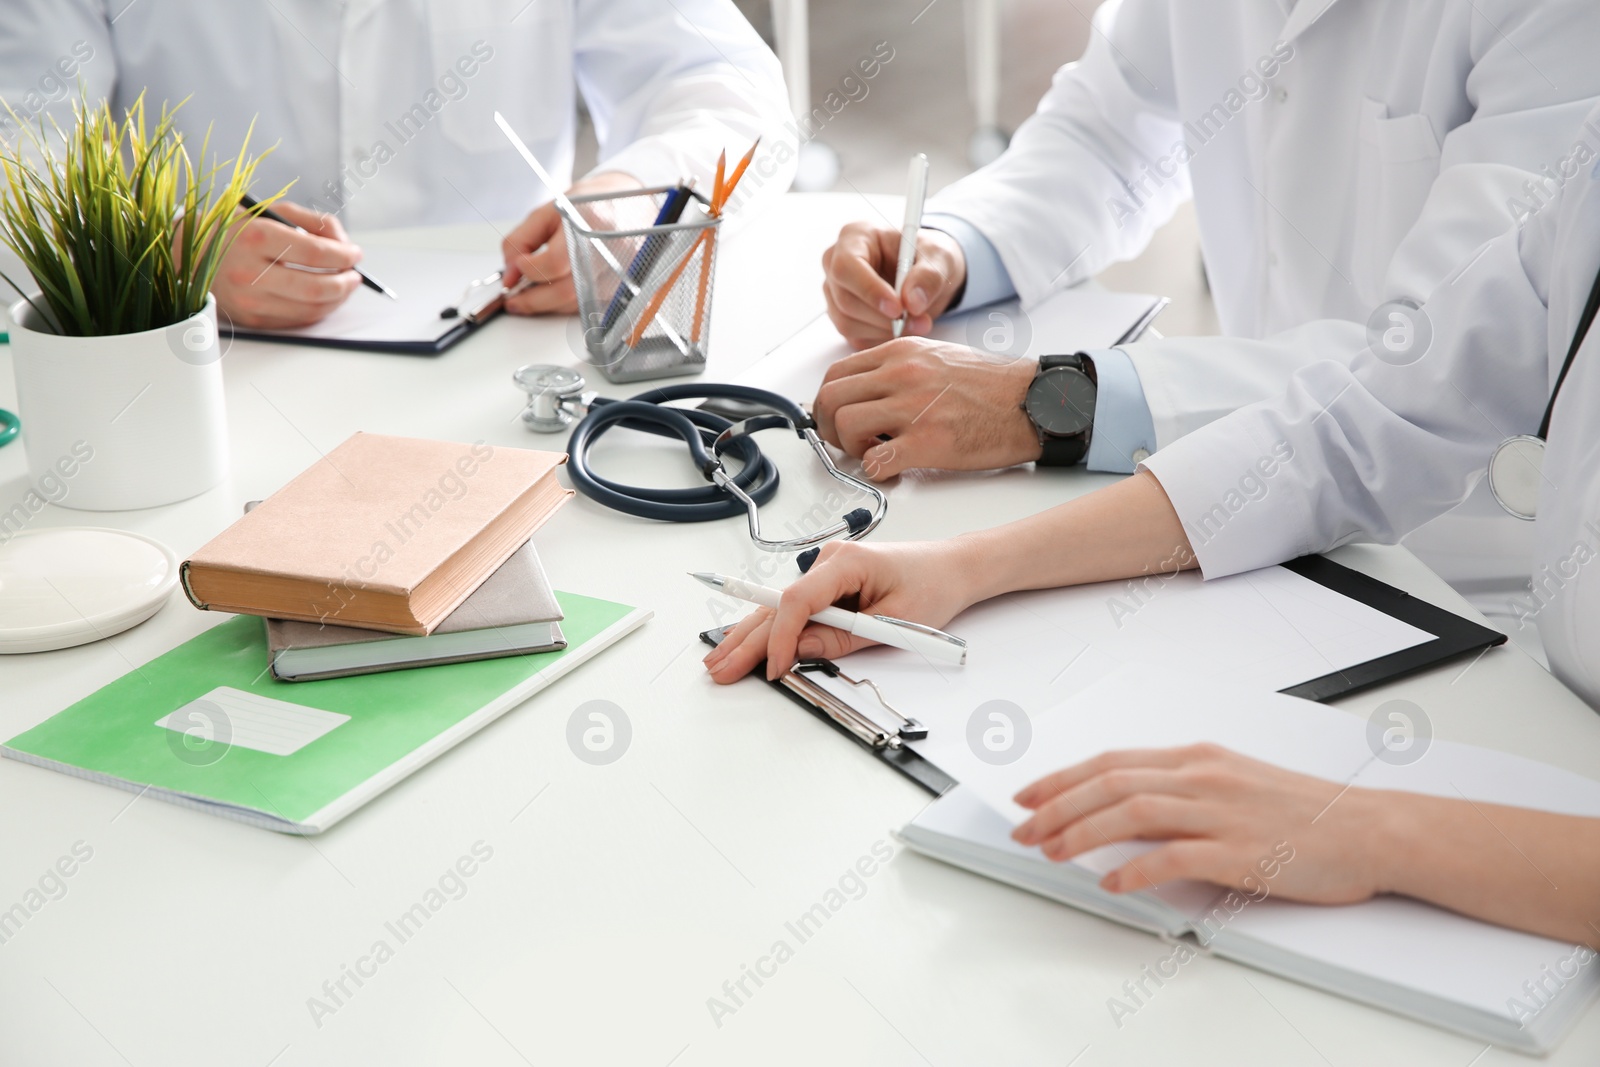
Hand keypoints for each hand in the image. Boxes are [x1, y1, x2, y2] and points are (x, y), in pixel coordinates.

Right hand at [212, 201, 362, 328]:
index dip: (344, 256)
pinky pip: (297, 320)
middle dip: (345, 283)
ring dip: (337, 299)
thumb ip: (314, 223)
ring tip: (344, 285)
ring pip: (311, 309)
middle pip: (316, 288)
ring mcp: (249, 300)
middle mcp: (249, 272)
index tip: (356, 254)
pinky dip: (319, 309)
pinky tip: (324, 297)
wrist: (194, 256)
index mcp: (255, 237)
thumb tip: (345, 245)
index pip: (314, 253)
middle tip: (355, 275)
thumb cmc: (240, 231)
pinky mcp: (252, 320)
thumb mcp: (273, 212)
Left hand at [501, 171, 640, 315]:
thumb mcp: (547, 213)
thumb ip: (521, 241)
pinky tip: (555, 292)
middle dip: (531, 300)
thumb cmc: (588, 207)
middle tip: (513, 298)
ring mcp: (620, 276)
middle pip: (564, 291)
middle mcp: (611, 253)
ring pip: (573, 305)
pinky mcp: (621, 291)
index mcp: (592, 224)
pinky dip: (564, 305)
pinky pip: (585, 308)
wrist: (626, 209)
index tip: (517, 267)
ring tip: (532, 293)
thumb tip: (510, 276)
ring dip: (546, 305)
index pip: (555, 262)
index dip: (529, 269)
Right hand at [702, 539, 984, 683]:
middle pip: (777, 605)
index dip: (780, 637)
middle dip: (747, 640)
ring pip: (778, 608)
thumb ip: (844, 638)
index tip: (773, 669)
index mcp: (846, 562)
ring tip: (719, 660)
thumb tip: (799, 651)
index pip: (798, 600)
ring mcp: (825, 571)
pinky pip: (793, 609)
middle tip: (718, 669)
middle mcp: (828, 561)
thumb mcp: (895, 621)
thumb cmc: (932, 586)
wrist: (952, 568)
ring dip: (749, 636)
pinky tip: (742, 643)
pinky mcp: (827, 584)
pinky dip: (770, 629)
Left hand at [813, 338, 1041, 478]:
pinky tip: (895, 470)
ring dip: (851, 449)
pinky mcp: (929, 442)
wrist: (1034, 402)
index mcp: (901, 352)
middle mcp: (902, 374)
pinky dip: (877, 472)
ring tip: (874, 454)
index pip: (836, 374)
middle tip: (847, 442)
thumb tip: (863, 391)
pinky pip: (876, 462)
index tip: (836, 419)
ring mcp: (914, 407)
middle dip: (828, 428)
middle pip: (830, 399)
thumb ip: (896, 368)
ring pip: (845, 427)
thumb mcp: (936, 356)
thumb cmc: (992, 385)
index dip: (827, 403)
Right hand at [822, 222, 965, 347]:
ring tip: (917, 323)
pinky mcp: (842, 316)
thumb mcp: (938, 257)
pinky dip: (881, 338)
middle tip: (919, 321)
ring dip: (885, 330)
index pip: (846, 267)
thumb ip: (928, 276)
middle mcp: (836, 264)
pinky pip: (854, 337)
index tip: (898, 308)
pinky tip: (902, 327)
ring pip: (847, 322)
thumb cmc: (925, 255)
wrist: (925, 274)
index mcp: (854, 237)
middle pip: (845, 300)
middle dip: (883, 317)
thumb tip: (913, 302)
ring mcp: (835, 292)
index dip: (869, 290)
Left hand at [1012, 744, 1382, 905]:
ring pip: (1131, 812)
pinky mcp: (1240, 850)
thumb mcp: (1234, 783)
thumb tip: (1126, 807)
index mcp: (1197, 759)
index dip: (1062, 778)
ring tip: (1050, 850)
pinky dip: (1134, 868)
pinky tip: (1111, 881)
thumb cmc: (1305, 812)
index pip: (1112, 761)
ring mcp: (1221, 812)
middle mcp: (1202, 777)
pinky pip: (1173, 857)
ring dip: (1081, 832)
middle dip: (1056, 805)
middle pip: (1110, 782)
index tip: (1028, 794)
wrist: (1369, 829)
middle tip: (1022, 827)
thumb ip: (1182, 790)